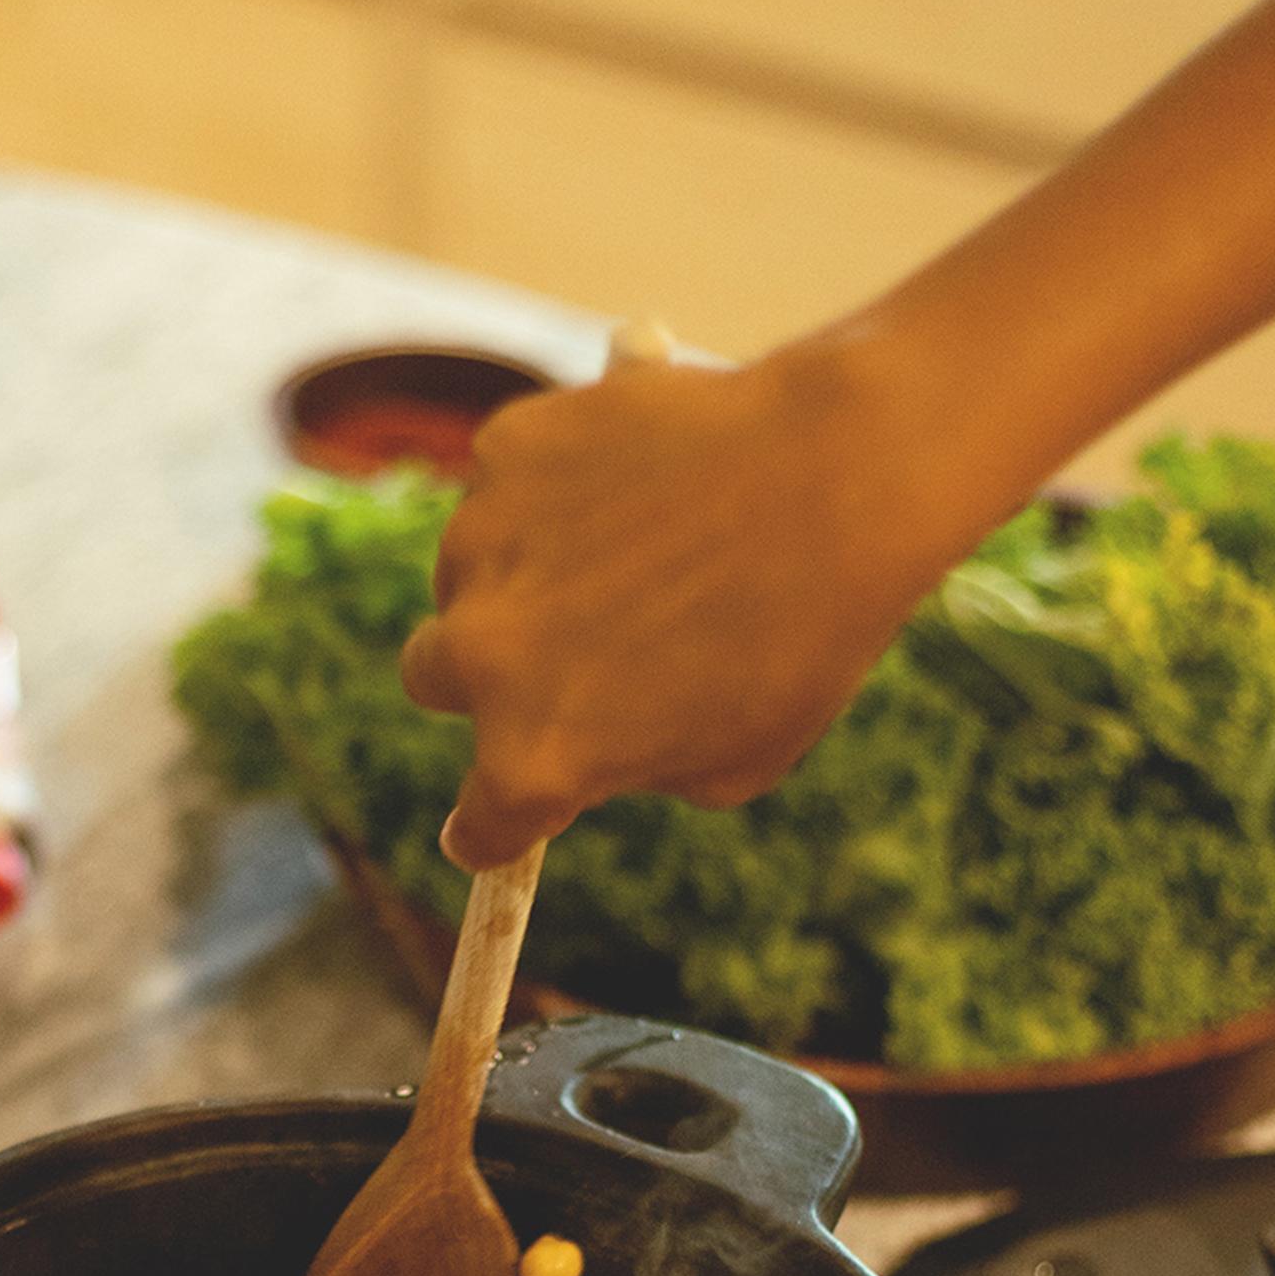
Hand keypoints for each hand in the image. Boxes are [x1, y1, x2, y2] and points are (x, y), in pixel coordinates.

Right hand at [399, 333, 982, 869]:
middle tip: (567, 648)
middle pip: (432, 677)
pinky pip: (505, 483)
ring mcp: (481, 543)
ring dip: (518, 573)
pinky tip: (637, 483)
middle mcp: (479, 656)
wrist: (842, 475)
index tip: (508, 814)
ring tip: (632, 548)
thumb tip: (592, 747)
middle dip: (486, 673)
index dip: (496, 825)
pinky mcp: (505, 448)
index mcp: (532, 759)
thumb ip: (631, 769)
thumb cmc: (806, 638)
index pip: (476, 828)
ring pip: (466, 572)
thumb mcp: (731, 763)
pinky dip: (551, 488)